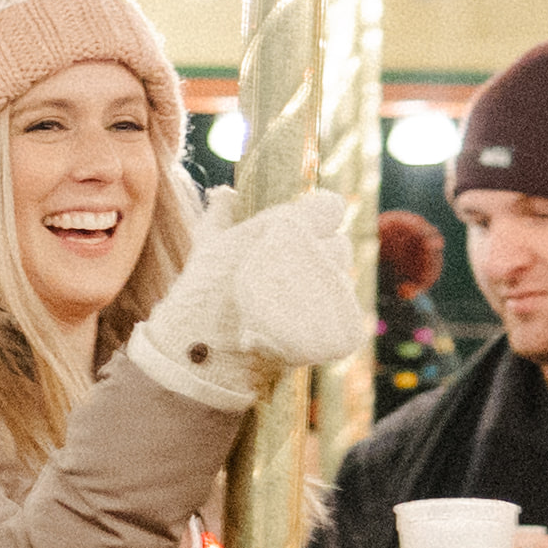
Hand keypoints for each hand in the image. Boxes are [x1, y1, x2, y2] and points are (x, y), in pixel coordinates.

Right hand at [121, 201, 365, 406]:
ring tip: (289, 303)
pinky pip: (344, 311)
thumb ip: (220, 214)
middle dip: (319, 256)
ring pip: (341, 279)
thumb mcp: (206, 245)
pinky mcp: (334, 327)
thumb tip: (225, 194)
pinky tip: (299, 323)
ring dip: (323, 287)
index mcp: (288, 227)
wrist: (204, 353)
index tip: (302, 233)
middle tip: (288, 274)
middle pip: (339, 245)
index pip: (331, 207)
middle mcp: (314, 255)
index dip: (318, 218)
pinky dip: (327, 316)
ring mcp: (326, 293)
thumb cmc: (202, 294)